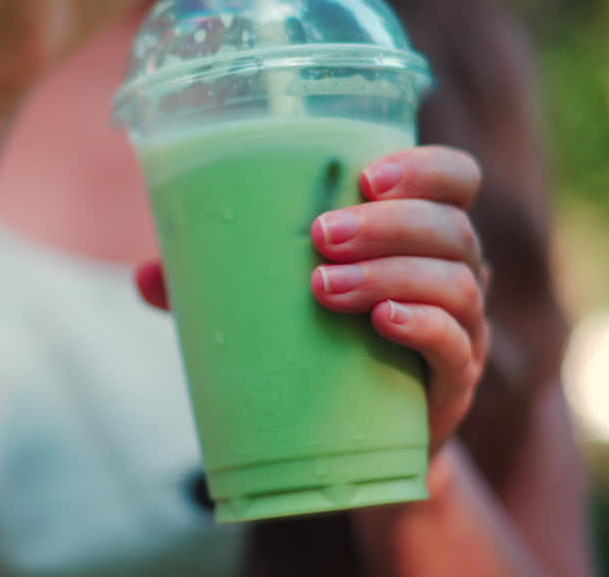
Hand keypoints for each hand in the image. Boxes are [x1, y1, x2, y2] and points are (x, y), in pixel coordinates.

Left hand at [135, 146, 488, 455]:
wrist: (359, 441)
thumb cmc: (321, 345)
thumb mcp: (274, 307)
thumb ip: (216, 286)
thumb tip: (144, 275)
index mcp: (420, 232)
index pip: (453, 179)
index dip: (423, 167)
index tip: (365, 174)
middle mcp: (456, 268)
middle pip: (449, 226)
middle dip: (388, 223)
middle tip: (321, 234)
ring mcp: (464, 324)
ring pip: (455, 280)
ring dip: (390, 273)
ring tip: (323, 286)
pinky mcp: (456, 379)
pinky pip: (455, 343)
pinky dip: (424, 326)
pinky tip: (383, 321)